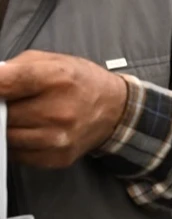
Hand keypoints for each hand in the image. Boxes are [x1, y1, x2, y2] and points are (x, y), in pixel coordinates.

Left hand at [0, 50, 129, 167]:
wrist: (114, 109)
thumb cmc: (80, 82)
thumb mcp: (51, 61)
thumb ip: (14, 68)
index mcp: (56, 78)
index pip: (3, 84)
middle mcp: (59, 111)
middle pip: (1, 115)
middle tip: (7, 104)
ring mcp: (59, 138)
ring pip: (6, 138)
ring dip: (6, 128)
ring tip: (18, 116)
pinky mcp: (58, 157)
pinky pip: (18, 155)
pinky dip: (16, 144)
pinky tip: (28, 131)